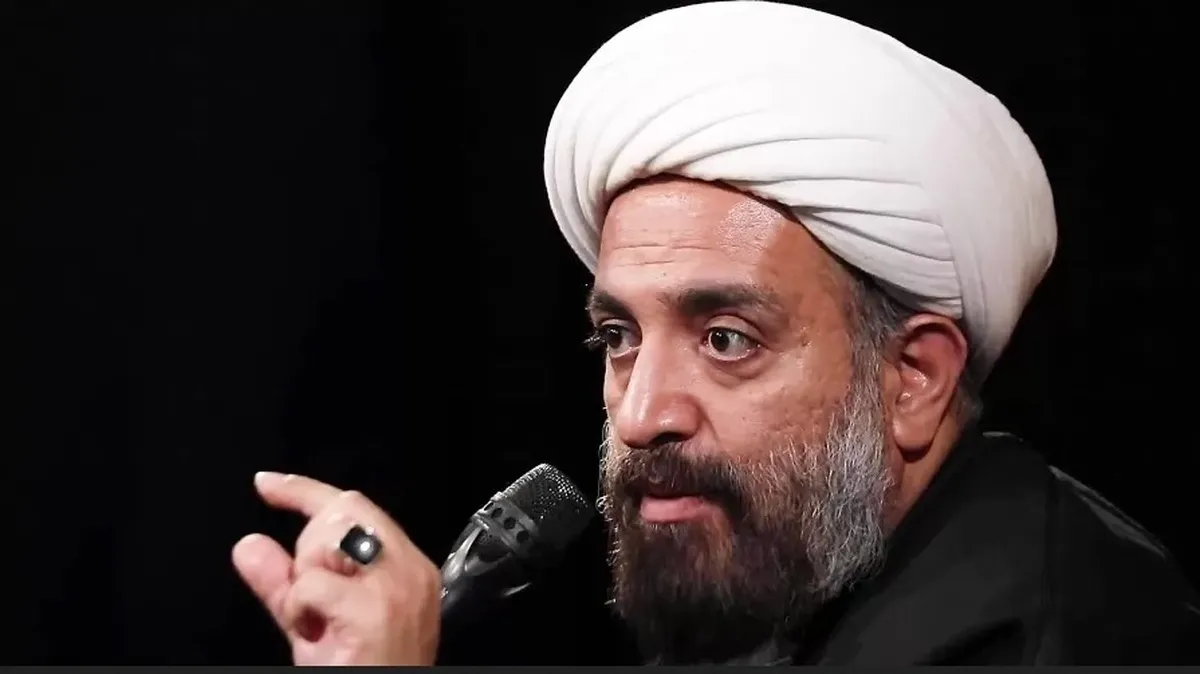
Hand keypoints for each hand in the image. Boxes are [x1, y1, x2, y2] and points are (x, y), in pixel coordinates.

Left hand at [231, 472, 440, 664]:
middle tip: (310, 601)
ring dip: (304, 584)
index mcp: (407, 569)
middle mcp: (409, 571)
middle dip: (307, 549)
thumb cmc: (362, 669)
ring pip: (326, 543)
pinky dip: (299, 611)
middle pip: (342, 513)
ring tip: (319, 623)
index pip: (356, 508)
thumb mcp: (316, 626)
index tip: (268, 483)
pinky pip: (310, 584)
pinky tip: (316, 635)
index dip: (304, 490)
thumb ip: (283, 583)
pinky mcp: (374, 609)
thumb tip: (249, 546)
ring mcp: (395, 588)